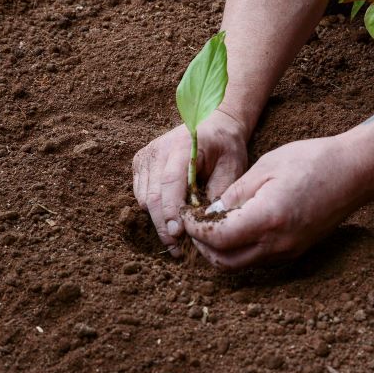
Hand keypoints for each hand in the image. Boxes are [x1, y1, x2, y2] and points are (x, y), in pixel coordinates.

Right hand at [133, 109, 248, 256]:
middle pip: (152, 196)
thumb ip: (218, 193)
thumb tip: (204, 222)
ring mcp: (146, 156)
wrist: (214, 123)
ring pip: (144, 199)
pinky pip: (141, 194)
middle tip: (177, 249)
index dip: (171, 212)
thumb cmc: (226, 147)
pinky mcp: (140, 162)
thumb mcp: (233, 167)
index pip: (169, 184)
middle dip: (163, 225)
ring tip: (177, 236)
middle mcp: (158, 150)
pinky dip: (153, 209)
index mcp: (181, 147)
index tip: (178, 235)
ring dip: (158, 220)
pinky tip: (171, 216)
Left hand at [183, 131, 372, 269]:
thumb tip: (209, 214)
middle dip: (202, 246)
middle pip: (224, 262)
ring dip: (219, 251)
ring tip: (210, 226)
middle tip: (193, 223)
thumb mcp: (264, 167)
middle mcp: (278, 243)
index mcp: (267, 218)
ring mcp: (288, 252)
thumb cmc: (311, 160)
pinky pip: (257, 260)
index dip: (194, 229)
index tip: (184, 214)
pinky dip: (239, 250)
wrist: (354, 172)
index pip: (216, 238)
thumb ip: (234, 194)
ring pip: (240, 265)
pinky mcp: (295, 252)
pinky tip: (234, 228)